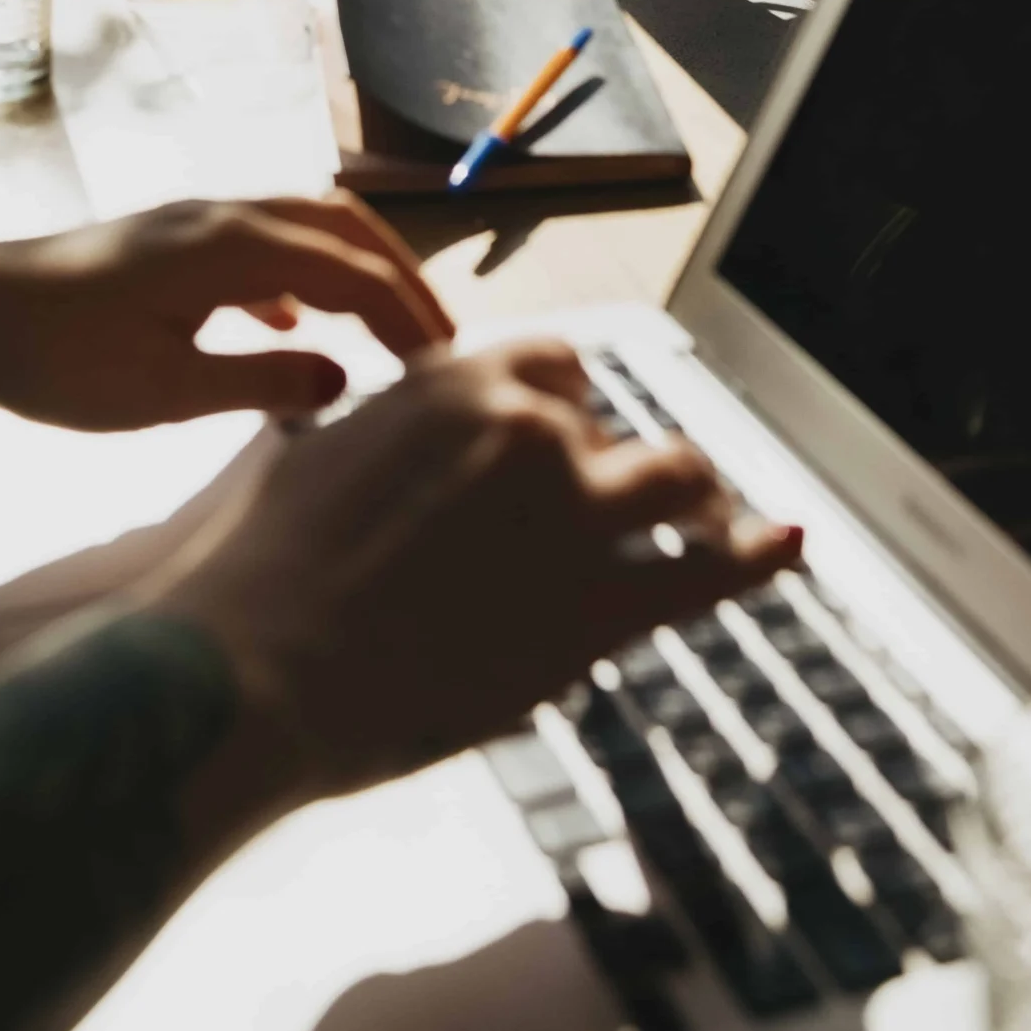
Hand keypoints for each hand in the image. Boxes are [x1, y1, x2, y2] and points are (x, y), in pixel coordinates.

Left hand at [0, 194, 456, 429]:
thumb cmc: (53, 360)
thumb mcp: (162, 392)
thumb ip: (260, 383)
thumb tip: (344, 378)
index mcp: (233, 247)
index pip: (353, 272)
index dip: (409, 318)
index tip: (448, 371)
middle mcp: (224, 215)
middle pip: (344, 228)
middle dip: (400, 281)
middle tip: (438, 345)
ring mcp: (195, 221)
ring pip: (306, 226)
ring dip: (356, 271)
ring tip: (386, 335)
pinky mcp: (169, 240)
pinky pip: (264, 241)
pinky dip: (303, 275)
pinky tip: (291, 330)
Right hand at [148, 337, 803, 800]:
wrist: (245, 668)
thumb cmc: (249, 569)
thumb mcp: (301, 454)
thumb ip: (362, 435)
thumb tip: (348, 433)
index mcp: (457, 378)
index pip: (553, 362)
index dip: (561, 403)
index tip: (559, 436)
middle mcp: (530, 427)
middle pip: (606, 425)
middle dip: (607, 461)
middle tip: (603, 503)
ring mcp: (574, 515)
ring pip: (675, 479)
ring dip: (690, 497)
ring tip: (700, 520)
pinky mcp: (596, 610)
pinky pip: (703, 574)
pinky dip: (753, 556)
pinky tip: (785, 543)